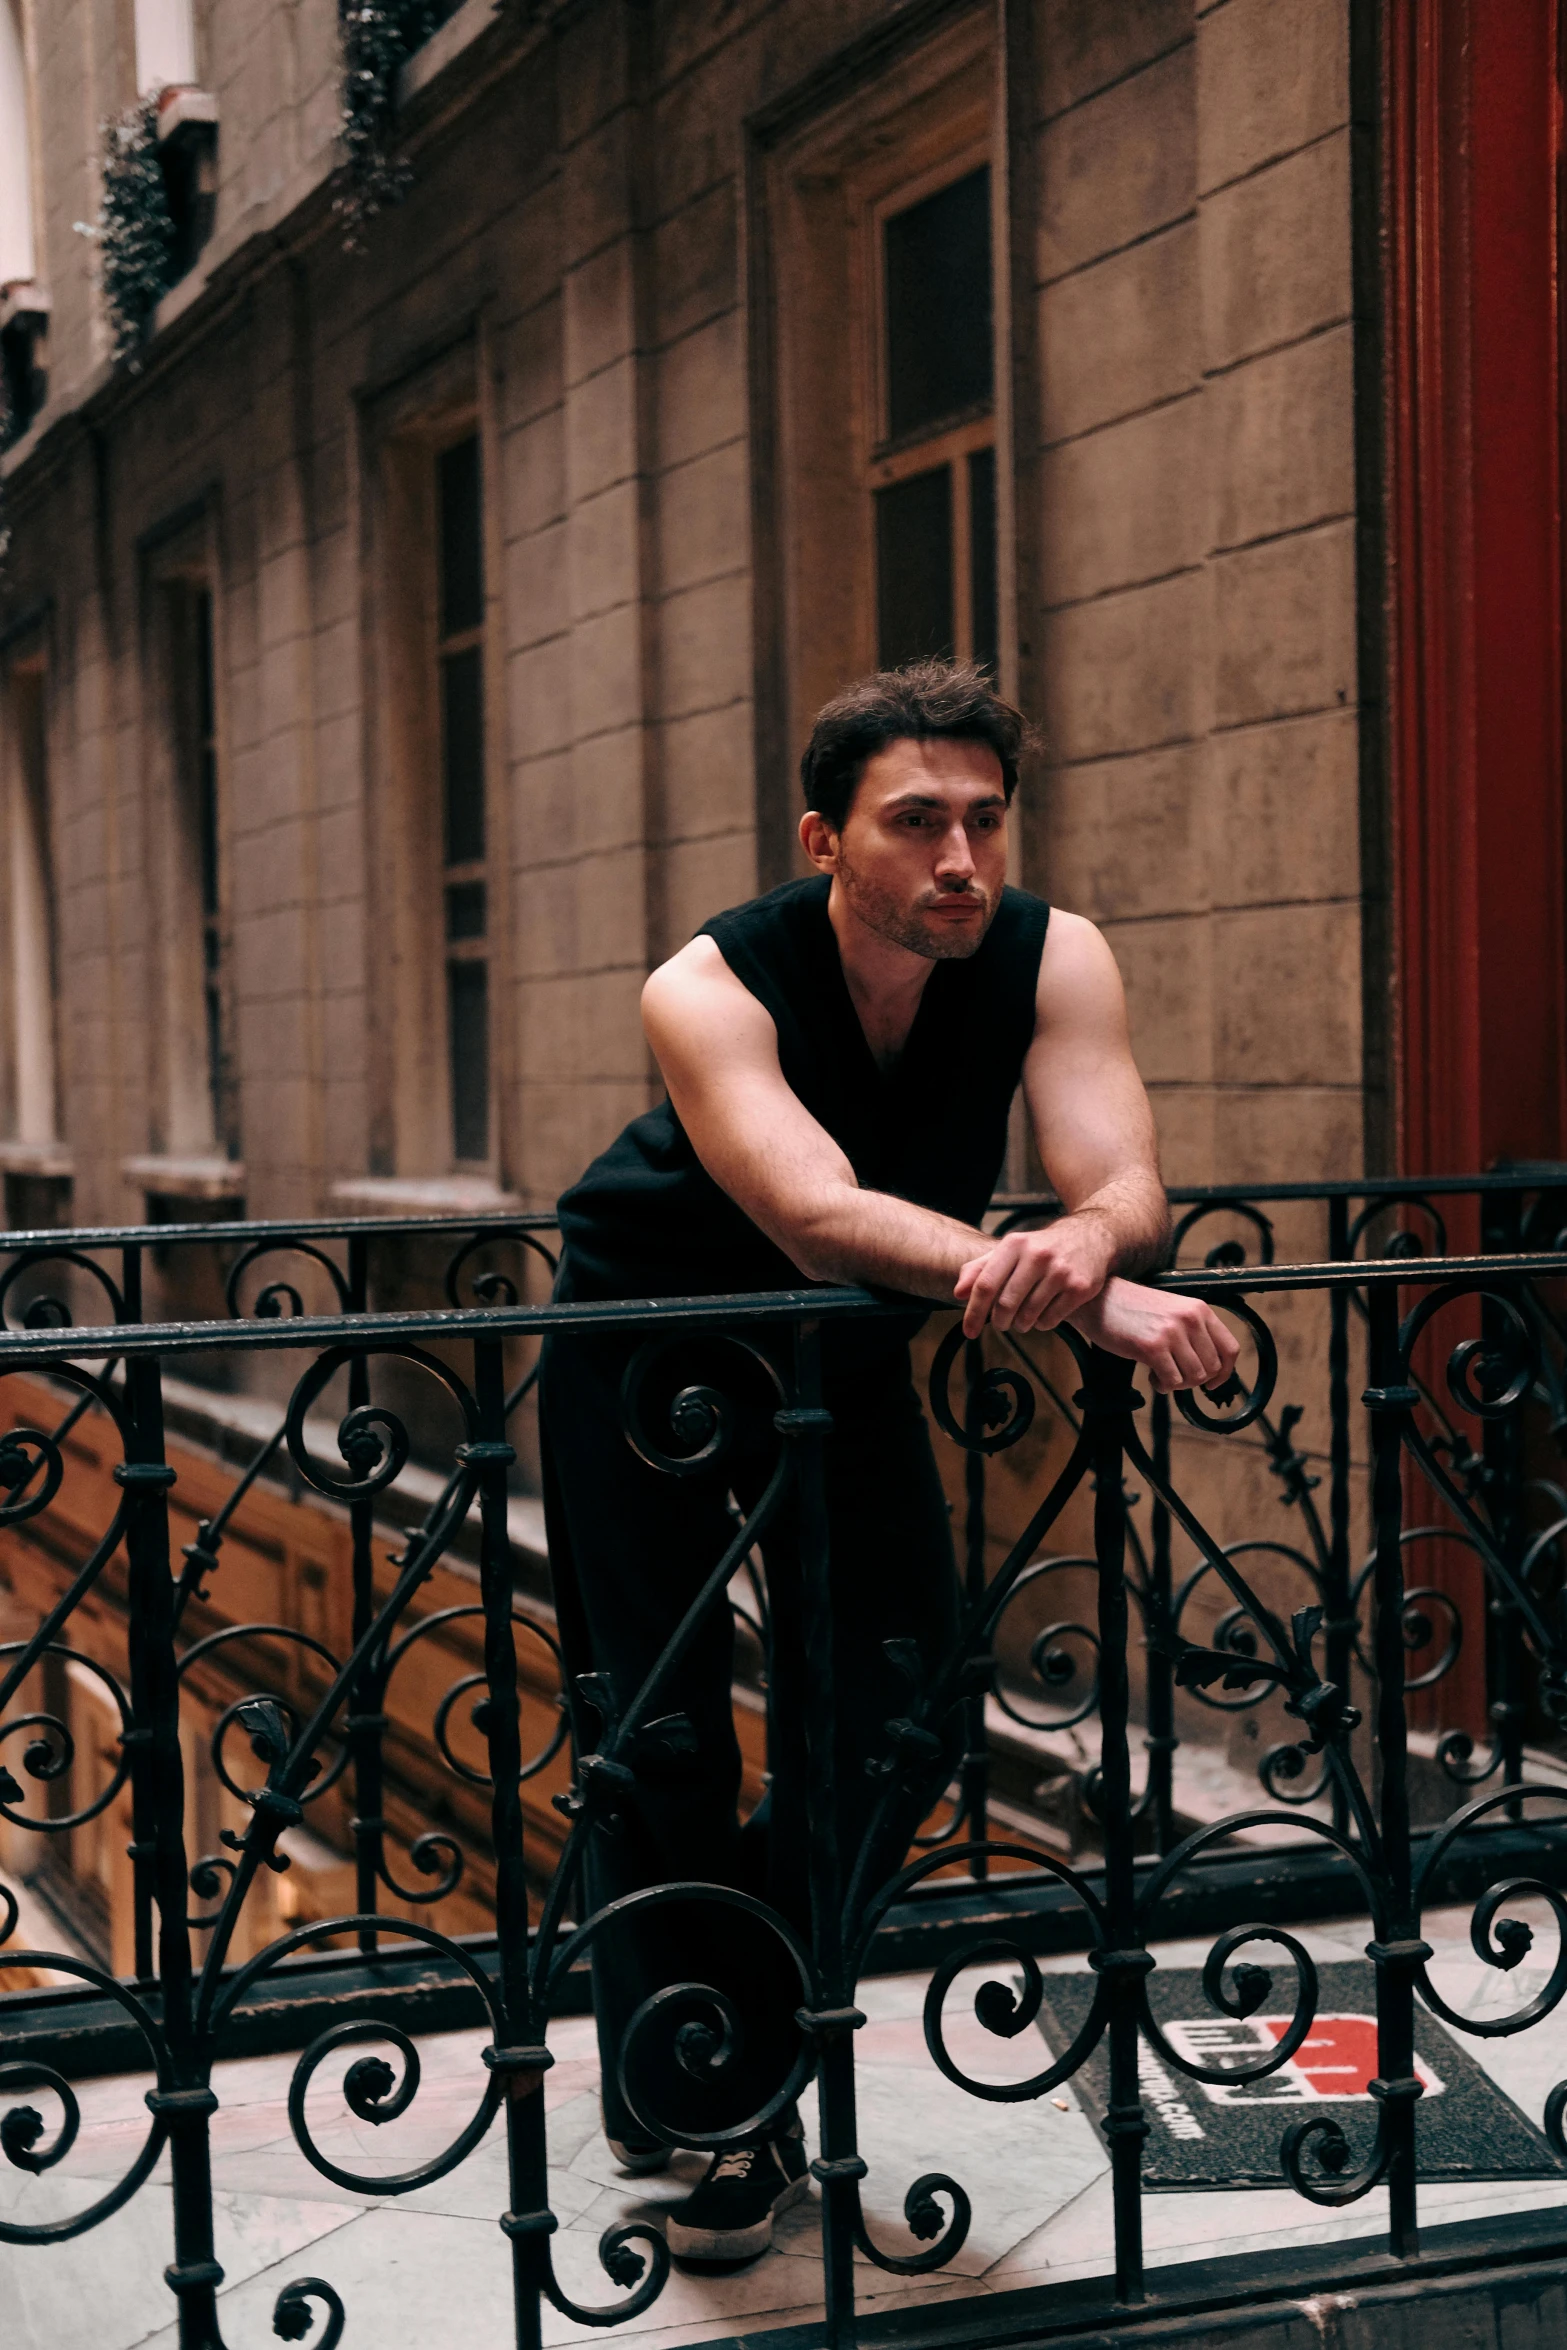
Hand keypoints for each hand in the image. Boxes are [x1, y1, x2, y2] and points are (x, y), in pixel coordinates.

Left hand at [953, 1213, 1115, 1338]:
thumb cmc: (1042, 1247)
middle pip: (1006, 1304)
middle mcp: (1037, 1255)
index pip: (985, 1284)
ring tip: (1023, 1318)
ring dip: (1021, 1324)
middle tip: (1001, 1324)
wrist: (1092, 1236)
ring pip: (1028, 1316)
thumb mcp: (1012, 1249)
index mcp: (1015, 1244)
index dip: (973, 1312)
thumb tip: (959, 1293)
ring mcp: (1061, 1271)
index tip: (968, 1331)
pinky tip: (1043, 1314)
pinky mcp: (1080, 1287)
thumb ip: (981, 1268)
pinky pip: (1050, 1320)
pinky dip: (1042, 1324)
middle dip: (999, 1321)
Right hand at [1068, 1277, 1240, 1393]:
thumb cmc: (1133, 1309)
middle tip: (1174, 1375)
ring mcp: (1172, 1333)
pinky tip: (1152, 1377)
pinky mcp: (1152, 1347)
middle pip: (1212, 1368)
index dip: (1225, 1373)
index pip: (1230, 1349)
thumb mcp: (1172, 1311)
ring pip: (1193, 1377)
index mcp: (1199, 1310)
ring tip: (1161, 1374)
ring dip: (1178, 1383)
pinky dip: (1163, 1386)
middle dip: (1194, 1380)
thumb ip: (1193, 1332)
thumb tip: (1211, 1369)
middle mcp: (1190, 1319)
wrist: (1098, 1300)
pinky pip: (1171, 1381)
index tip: (1212, 1383)